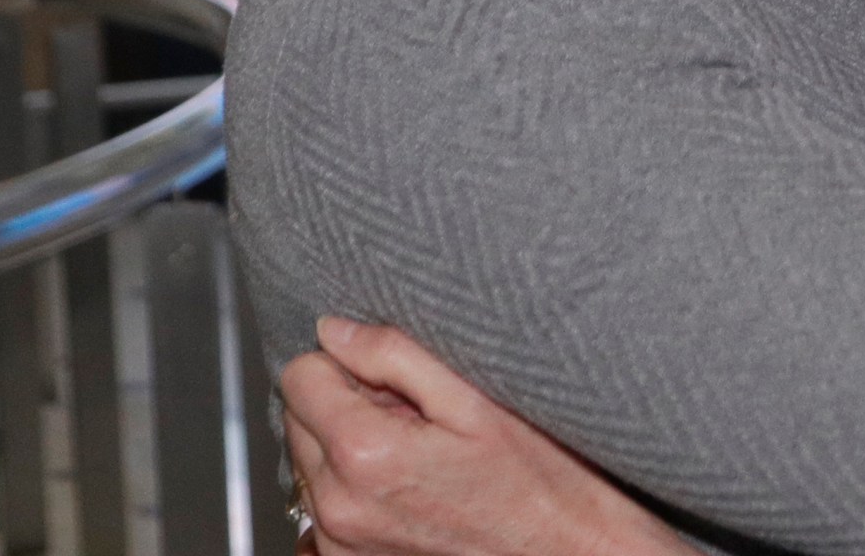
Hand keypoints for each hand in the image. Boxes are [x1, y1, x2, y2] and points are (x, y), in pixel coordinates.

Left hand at [281, 317, 700, 555]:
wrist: (567, 549)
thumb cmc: (540, 479)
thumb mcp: (476, 398)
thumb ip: (395, 355)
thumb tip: (335, 330)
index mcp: (365, 454)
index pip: (300, 374)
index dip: (347, 362)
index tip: (392, 377)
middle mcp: (339, 505)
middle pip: (298, 417)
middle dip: (346, 402)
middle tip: (415, 413)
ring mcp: (340, 541)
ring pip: (309, 460)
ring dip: (349, 445)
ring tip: (419, 450)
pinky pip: (323, 503)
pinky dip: (354, 485)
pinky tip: (410, 482)